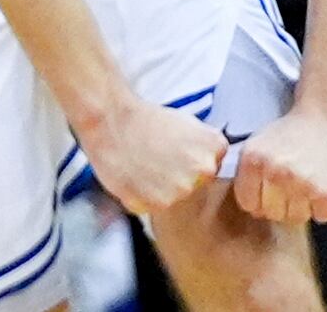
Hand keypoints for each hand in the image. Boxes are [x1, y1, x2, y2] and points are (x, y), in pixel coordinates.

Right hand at [77, 95, 226, 215]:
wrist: (112, 123)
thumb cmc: (145, 119)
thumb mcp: (187, 123)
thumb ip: (203, 145)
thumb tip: (209, 158)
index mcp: (215, 147)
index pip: (214, 162)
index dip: (193, 157)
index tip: (177, 151)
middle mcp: (204, 170)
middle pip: (197, 182)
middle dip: (181, 174)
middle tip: (158, 159)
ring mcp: (182, 190)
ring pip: (176, 196)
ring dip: (163, 188)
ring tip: (144, 166)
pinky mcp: (159, 204)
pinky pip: (155, 206)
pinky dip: (145, 196)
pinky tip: (136, 177)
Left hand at [231, 105, 326, 224]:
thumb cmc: (292, 131)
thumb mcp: (258, 144)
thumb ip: (247, 173)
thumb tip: (249, 208)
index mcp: (253, 161)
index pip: (248, 204)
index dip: (260, 200)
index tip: (271, 189)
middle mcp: (275, 173)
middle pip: (272, 214)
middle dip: (282, 204)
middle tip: (293, 184)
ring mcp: (301, 184)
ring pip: (296, 218)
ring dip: (303, 206)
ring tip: (308, 183)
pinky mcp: (326, 192)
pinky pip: (320, 216)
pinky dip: (324, 206)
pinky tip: (323, 186)